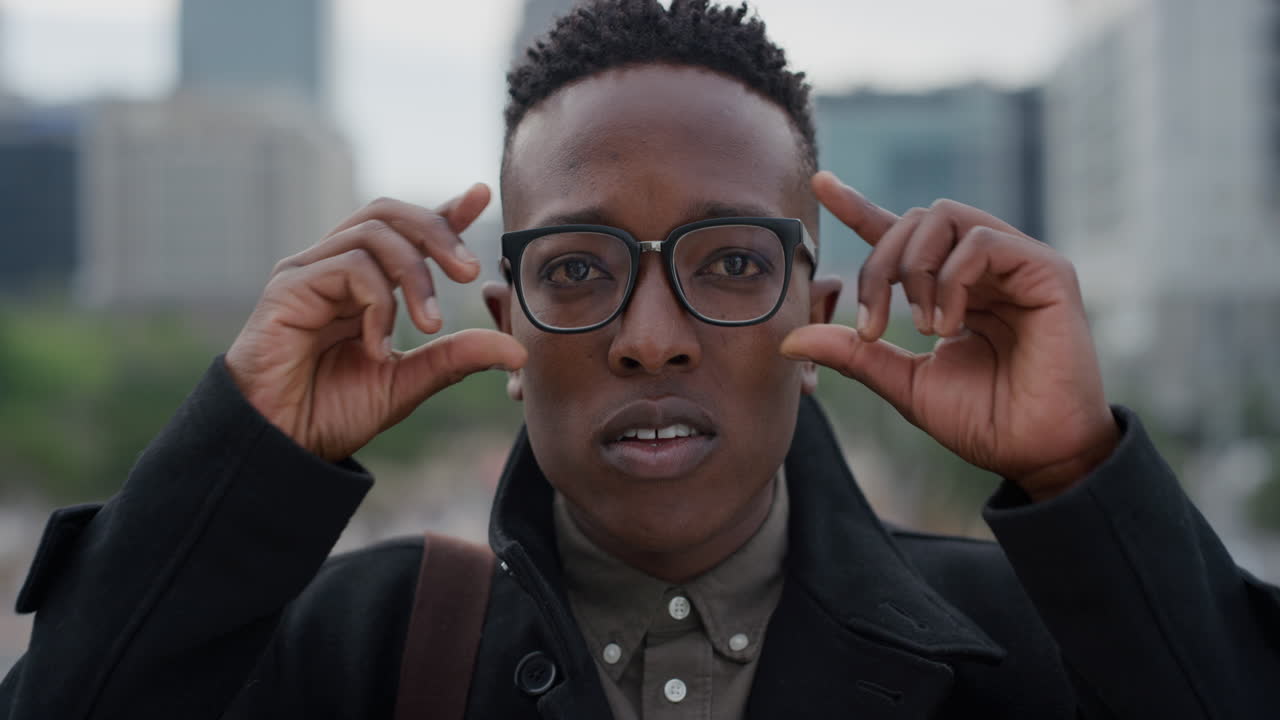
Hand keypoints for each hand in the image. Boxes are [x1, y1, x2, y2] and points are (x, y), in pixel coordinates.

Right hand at [224, 185, 526, 461]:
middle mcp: (334, 268)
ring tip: (429, 325)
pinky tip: (379, 346)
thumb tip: (517, 349)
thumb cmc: (332, 411)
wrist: (281, 445)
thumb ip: (457, 357)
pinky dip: (378, 301)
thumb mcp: (410, 382)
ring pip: (373, 233)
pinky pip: (349, 266)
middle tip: (470, 274)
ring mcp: (309, 272)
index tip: (480, 196)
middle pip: (390, 214)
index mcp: (364, 284)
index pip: (407, 231)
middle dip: (438, 233)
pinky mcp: (289, 287)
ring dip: (414, 275)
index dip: (444, 212)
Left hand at [782, 171, 1118, 500]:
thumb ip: (854, 354)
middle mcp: (983, 267)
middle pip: (913, 221)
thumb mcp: (904, 383)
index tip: (820, 183)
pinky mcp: (1046, 270)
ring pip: (944, 217)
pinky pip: (982, 241)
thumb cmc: (984, 420)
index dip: (859, 207)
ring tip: (921, 327)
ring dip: (914, 269)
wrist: (1039, 454)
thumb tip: (789, 338)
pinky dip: (951, 279)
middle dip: (878, 266)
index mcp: (951, 288)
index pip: (901, 233)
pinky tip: (948, 325)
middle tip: (872, 326)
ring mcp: (1016, 263)